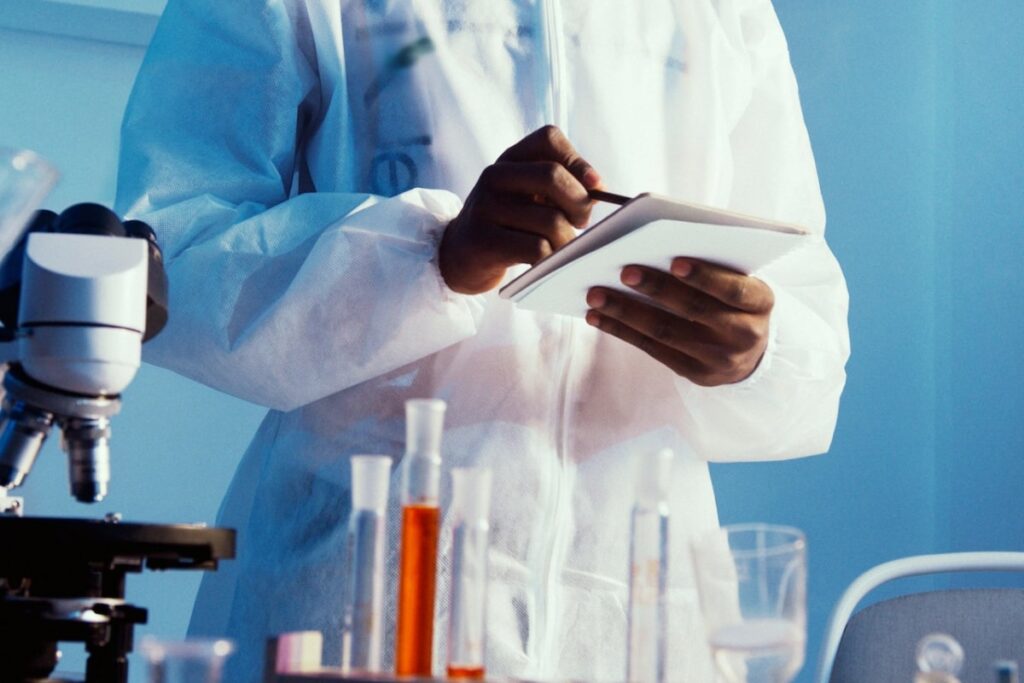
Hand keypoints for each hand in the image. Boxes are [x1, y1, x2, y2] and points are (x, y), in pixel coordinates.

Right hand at [439, 125, 601, 293]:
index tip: (594, 187)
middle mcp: (494, 176)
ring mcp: (486, 207)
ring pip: (550, 221)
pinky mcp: (484, 241)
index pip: (549, 139)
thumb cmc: (507, 225)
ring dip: (566, 240)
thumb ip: (561, 186)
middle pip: (552, 176)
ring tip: (560, 248)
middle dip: (578, 203)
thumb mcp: (528, 196)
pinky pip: (536, 248)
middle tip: (580, 222)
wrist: (458, 256)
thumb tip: (599, 190)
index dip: (579, 162)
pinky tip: (544, 262)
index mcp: (509, 159)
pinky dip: (551, 259)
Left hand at [585, 259, 774, 385]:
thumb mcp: (740, 282)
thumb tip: (655, 247)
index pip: (734, 290)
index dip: (706, 277)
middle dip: (657, 289)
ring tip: (595, 294)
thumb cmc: (735, 300)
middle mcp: (744, 334)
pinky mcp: (695, 374)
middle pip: (695, 311)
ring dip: (626, 312)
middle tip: (625, 271)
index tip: (676, 262)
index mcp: (761, 302)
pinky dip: (621, 330)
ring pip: (666, 332)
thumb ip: (713, 265)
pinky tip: (598, 316)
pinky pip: (652, 349)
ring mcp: (719, 359)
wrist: (753, 352)